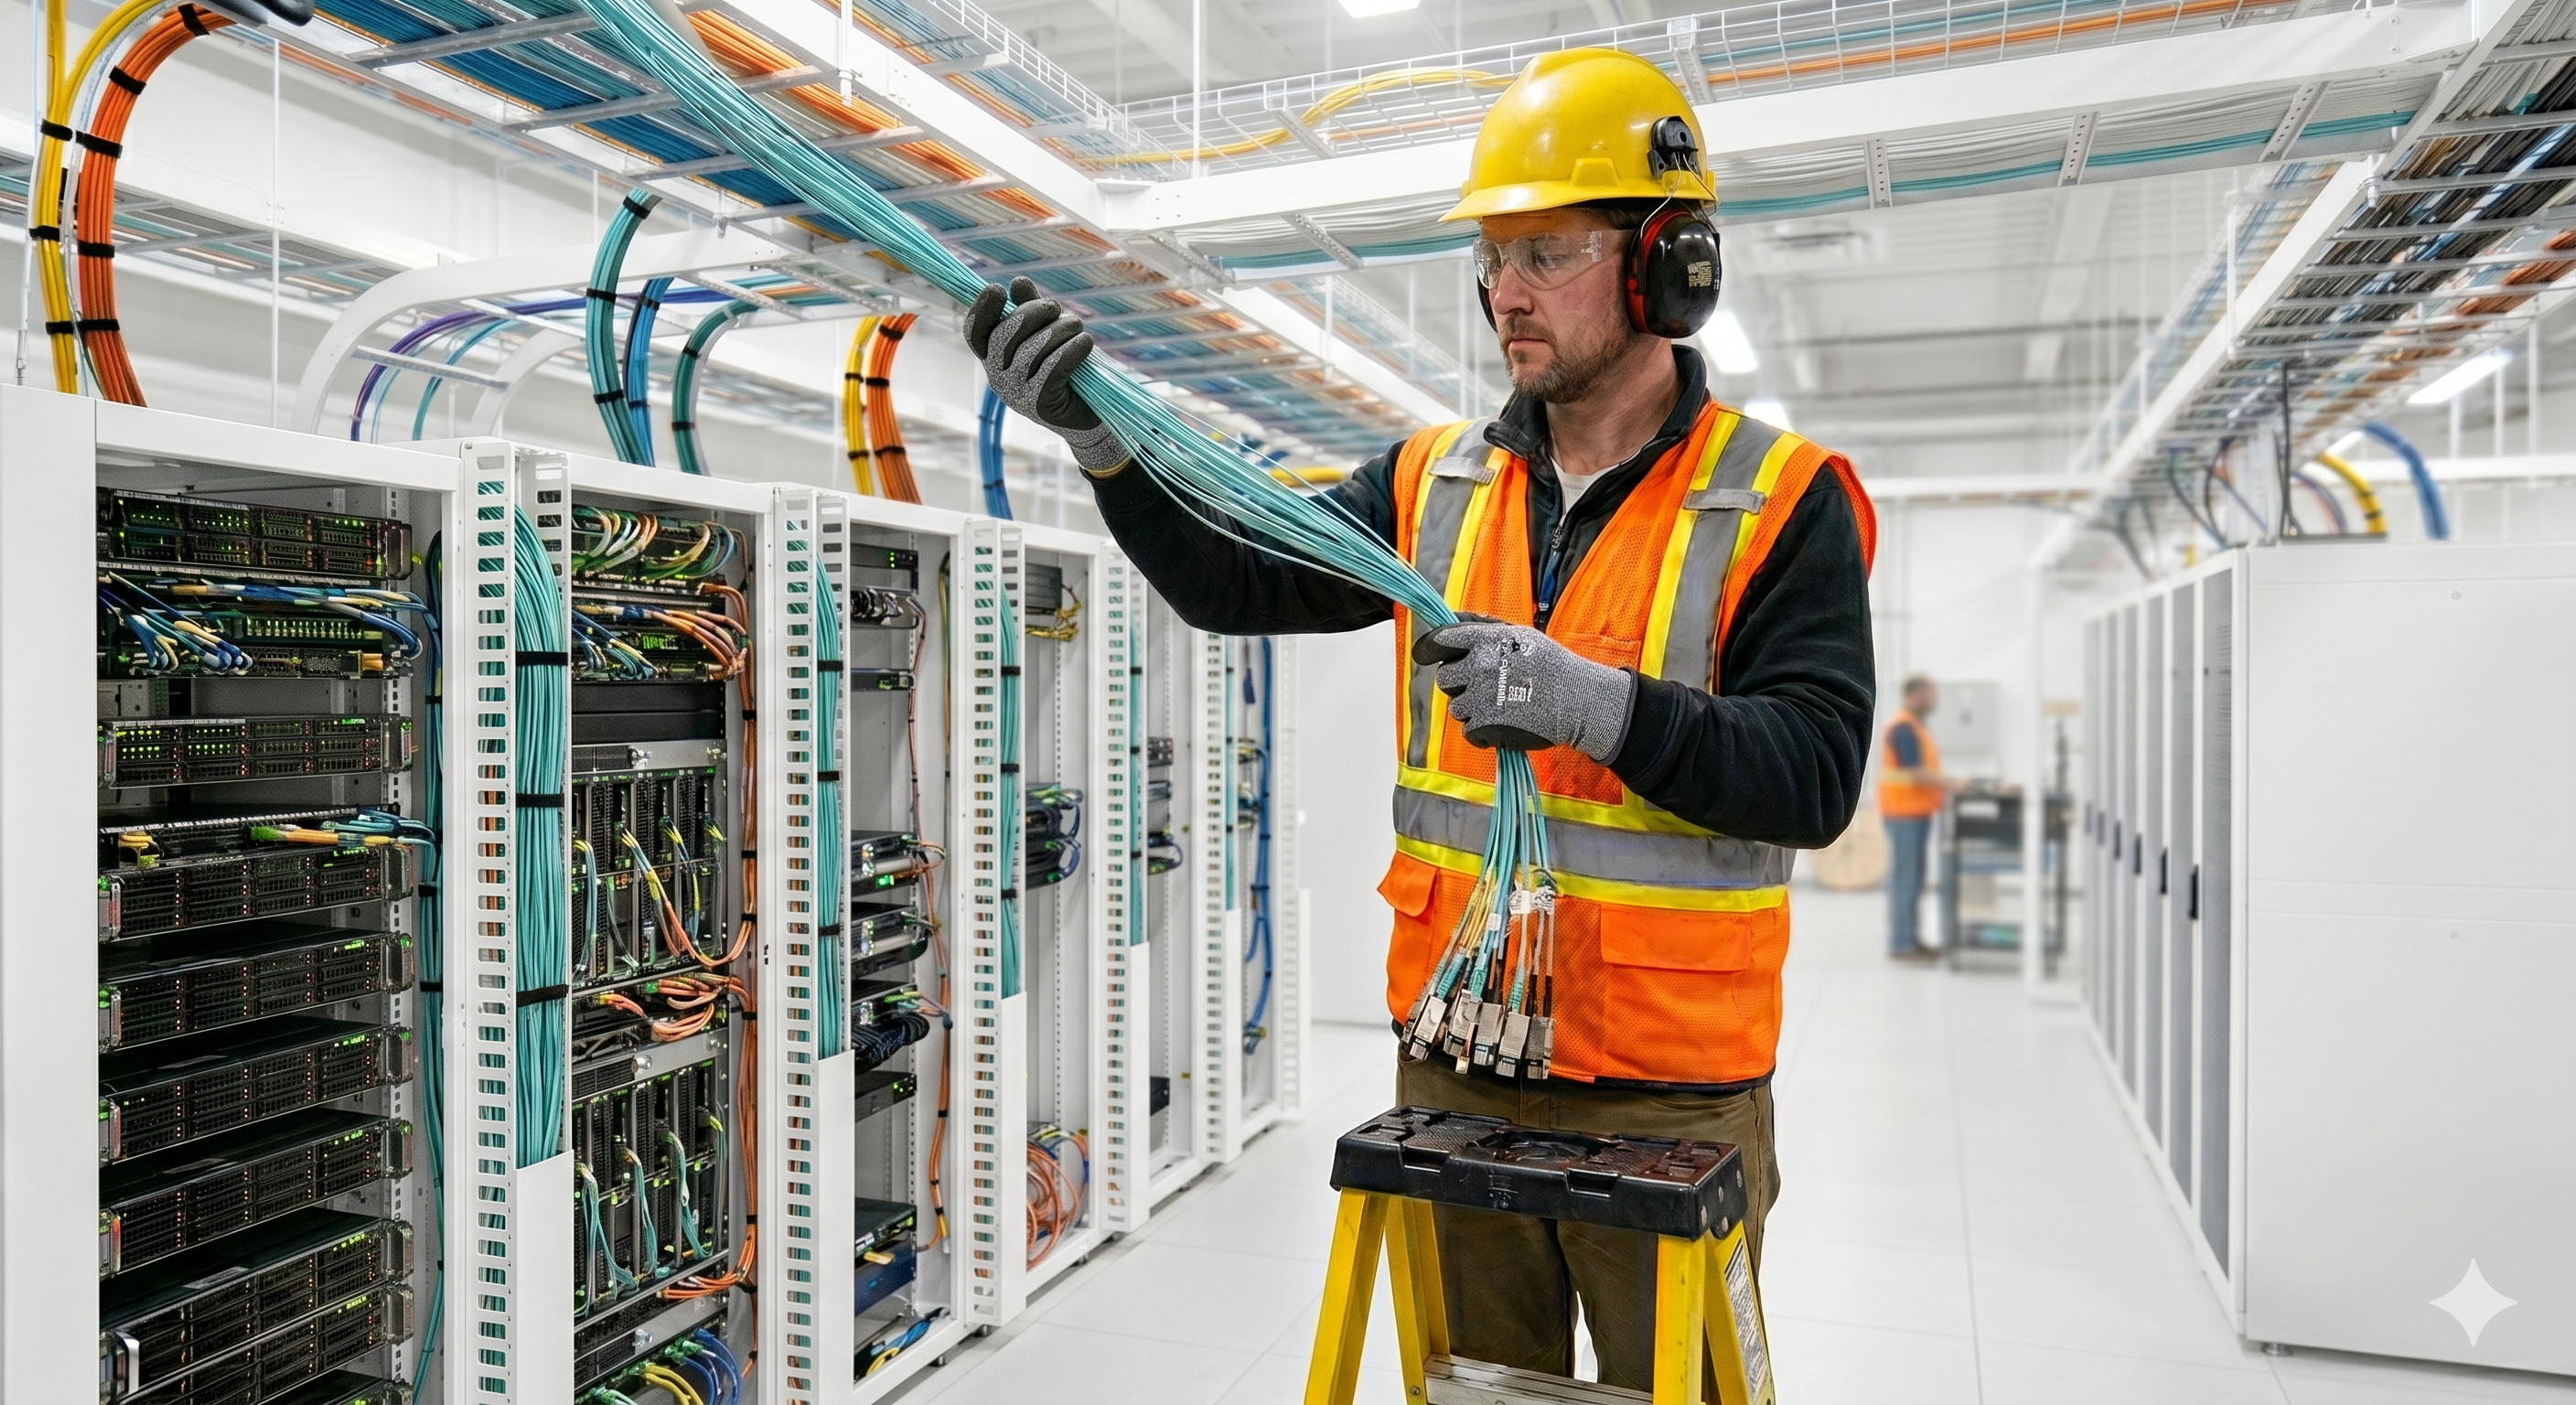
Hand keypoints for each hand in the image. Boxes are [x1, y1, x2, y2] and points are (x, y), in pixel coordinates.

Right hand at [964, 276, 1128, 472]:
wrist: (1089, 412)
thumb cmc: (1068, 369)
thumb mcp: (1048, 334)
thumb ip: (1031, 310)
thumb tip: (1018, 283)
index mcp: (994, 358)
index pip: (975, 332)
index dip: (982, 309)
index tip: (998, 289)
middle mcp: (998, 378)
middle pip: (1004, 335)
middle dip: (1032, 313)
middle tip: (1056, 308)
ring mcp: (1017, 394)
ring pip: (1033, 349)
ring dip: (1061, 330)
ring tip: (1077, 326)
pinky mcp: (1040, 404)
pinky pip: (1054, 367)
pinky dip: (1073, 349)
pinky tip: (1086, 342)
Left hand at [1411, 614, 1635, 760]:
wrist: (1578, 701)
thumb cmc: (1551, 665)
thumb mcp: (1520, 634)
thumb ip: (1483, 627)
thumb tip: (1450, 620)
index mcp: (1487, 641)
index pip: (1440, 640)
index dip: (1428, 648)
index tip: (1424, 654)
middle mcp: (1480, 666)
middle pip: (1444, 678)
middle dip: (1458, 682)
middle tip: (1482, 685)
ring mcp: (1481, 698)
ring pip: (1456, 706)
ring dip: (1471, 707)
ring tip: (1500, 704)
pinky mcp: (1485, 726)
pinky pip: (1467, 730)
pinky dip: (1481, 731)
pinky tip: (1503, 722)